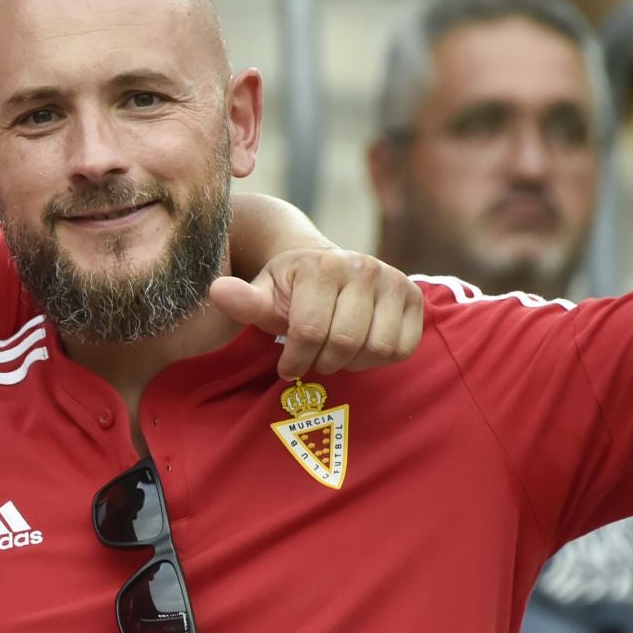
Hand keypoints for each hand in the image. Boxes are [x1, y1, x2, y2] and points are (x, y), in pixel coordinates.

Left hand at [210, 248, 423, 378]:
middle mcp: (363, 266)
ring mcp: (394, 280)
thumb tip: (217, 292)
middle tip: (313, 360)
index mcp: (321, 265)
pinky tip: (360, 347)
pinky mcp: (415, 298)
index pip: (310, 332)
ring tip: (335, 351)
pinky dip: (380, 358)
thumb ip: (243, 300)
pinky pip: (402, 349)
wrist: (329, 270)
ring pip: (377, 349)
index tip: (286, 367)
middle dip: (323, 363)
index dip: (295, 361)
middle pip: (345, 343)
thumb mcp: (263, 294)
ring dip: (353, 362)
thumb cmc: (291, 290)